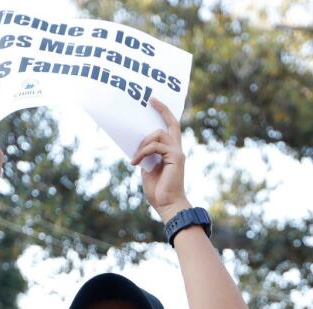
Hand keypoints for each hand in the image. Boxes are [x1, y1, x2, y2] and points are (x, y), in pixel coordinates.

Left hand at [132, 98, 189, 221]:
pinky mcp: (175, 157)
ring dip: (143, 143)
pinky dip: (143, 152)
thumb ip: (146, 155)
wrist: (167, 204)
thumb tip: (138, 146)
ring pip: (158, 134)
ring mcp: (177, 152)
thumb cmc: (158, 190)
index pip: (171, 128)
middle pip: (172, 123)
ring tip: (135, 157)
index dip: (164, 113)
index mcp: (171, 151)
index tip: (154, 102)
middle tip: (150, 100)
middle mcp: (177, 149)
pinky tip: (135, 163)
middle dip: (162, 110)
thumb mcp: (147, 169)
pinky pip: (155, 147)